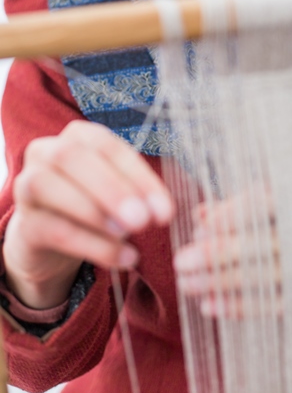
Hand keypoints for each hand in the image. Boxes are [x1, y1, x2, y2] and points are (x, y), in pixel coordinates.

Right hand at [2, 121, 173, 309]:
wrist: (51, 238)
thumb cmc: (94, 202)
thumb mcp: (118, 190)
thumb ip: (138, 192)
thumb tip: (162, 210)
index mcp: (78, 135)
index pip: (109, 147)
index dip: (139, 177)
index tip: (165, 210)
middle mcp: (47, 151)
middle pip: (73, 158)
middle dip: (112, 189)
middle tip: (143, 220)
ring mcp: (28, 185)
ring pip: (52, 188)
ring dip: (95, 213)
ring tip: (130, 235)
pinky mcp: (24, 223)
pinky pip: (54, 229)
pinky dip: (93, 246)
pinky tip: (124, 257)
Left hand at [175, 171, 291, 326]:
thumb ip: (255, 206)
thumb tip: (200, 215)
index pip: (280, 197)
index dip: (237, 212)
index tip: (201, 227)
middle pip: (278, 239)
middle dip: (224, 252)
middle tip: (183, 261)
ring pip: (281, 274)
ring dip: (229, 282)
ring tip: (192, 285)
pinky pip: (291, 303)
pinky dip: (249, 306)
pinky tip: (218, 305)